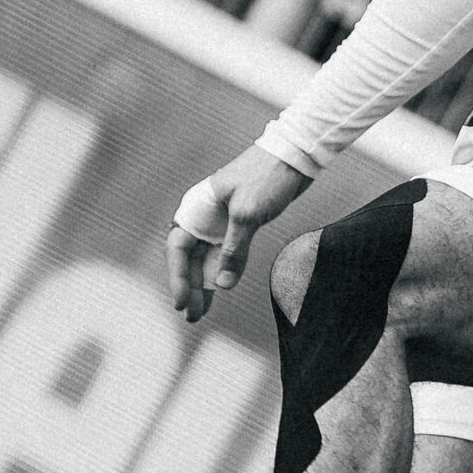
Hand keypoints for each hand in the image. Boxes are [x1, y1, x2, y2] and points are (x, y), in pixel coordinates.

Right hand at [166, 143, 310, 322]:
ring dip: (204, 284)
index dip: (177, 277)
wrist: (294, 156)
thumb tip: (223, 284)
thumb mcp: (247, 215)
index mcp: (197, 208)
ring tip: (201, 312)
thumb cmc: (267, 177)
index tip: (182, 302)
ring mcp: (221, 222)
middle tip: (192, 316)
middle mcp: (204, 216)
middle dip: (190, 288)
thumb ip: (234, 250)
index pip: (178, 248)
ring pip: (206, 259)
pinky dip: (222, 273)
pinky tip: (220, 291)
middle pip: (190, 258)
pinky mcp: (238, 226)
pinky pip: (224, 255)